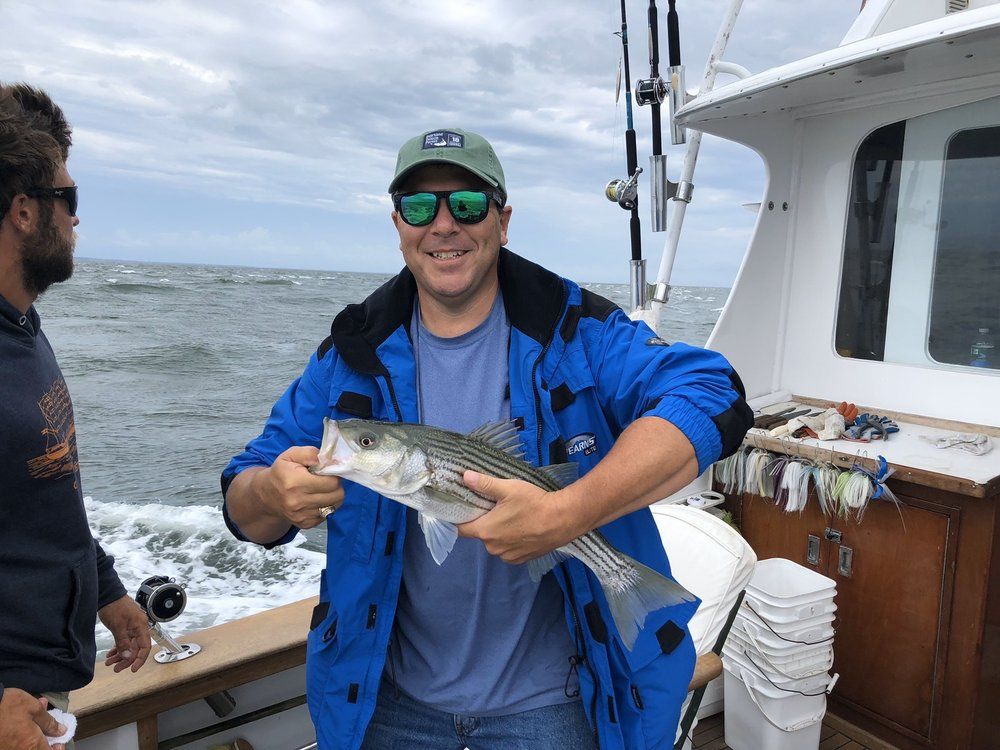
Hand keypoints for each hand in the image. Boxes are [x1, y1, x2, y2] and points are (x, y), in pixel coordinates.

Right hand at [0, 690, 66, 749]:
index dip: (56, 749)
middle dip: (44, 738)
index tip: (58, 740)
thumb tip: (61, 731)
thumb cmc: (10, 705)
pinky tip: (24, 719)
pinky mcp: (1, 746)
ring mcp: (7, 749)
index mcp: (31, 745)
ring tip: (36, 714)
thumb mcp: (34, 709)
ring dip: (33, 733)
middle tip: (46, 726)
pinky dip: (22, 734)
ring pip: (26, 745)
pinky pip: (15, 743)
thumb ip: (49, 723)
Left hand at [99, 595, 151, 672]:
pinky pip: (123, 641)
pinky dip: (117, 648)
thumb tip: (127, 657)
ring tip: (110, 663)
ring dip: (120, 655)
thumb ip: (123, 642)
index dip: (140, 659)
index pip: (145, 647)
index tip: (133, 669)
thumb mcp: (118, 626)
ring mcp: (131, 627)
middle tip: (116, 669)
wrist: (107, 594)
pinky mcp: (124, 627)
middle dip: (126, 660)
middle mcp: (138, 627)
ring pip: (128, 646)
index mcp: (141, 626)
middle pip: (135, 648)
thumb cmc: (114, 606)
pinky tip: (110, 654)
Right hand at [253, 446, 343, 529]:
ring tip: (322, 489)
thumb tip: (330, 460)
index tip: (328, 471)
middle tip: (327, 480)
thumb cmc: (281, 472)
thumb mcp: (291, 455)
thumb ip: (311, 454)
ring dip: (332, 496)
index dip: (334, 474)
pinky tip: (316, 499)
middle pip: (337, 495)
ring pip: (335, 505)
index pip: (332, 482)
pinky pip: (327, 515)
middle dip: (336, 485)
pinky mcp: (305, 524)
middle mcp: (298, 502)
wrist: (266, 495)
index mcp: (295, 482)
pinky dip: (326, 506)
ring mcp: (301, 515)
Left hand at [457, 472, 583, 563]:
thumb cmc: (533, 503)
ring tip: (512, 516)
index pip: (460, 530)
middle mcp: (493, 548)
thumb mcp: (508, 488)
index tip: (463, 509)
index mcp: (485, 531)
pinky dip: (512, 540)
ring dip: (499, 532)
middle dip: (485, 522)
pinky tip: (523, 528)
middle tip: (495, 506)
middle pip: (480, 534)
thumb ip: (484, 484)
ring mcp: (508, 556)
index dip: (459, 519)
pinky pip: (509, 550)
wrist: (564, 519)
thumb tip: (464, 476)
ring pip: (496, 542)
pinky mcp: (523, 560)